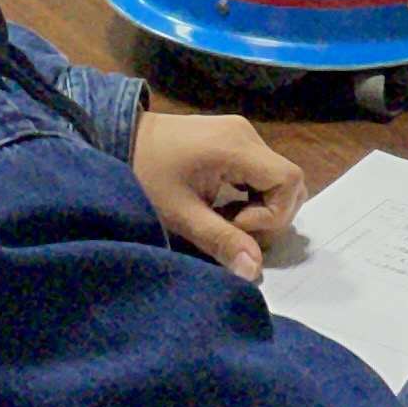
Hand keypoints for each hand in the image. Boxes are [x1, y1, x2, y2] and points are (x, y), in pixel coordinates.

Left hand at [131, 112, 306, 282]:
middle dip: (269, 215)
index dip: (273, 214)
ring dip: (261, 207)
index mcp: (237, 146)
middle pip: (289, 181)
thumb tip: (255, 272)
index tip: (235, 227)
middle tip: (231, 229)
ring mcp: (241, 134)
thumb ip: (221, 241)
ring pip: (277, 178)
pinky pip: (261, 171)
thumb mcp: (180, 214)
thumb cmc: (145, 175)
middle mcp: (247, 134)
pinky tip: (224, 207)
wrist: (118, 137)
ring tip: (226, 219)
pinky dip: (252, 195)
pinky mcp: (233, 139)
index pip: (289, 180)